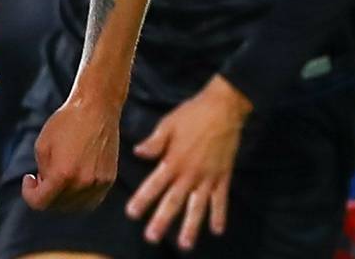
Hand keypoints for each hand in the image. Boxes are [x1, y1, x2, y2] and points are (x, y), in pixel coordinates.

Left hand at [21, 93, 118, 211]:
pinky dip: (79, 197)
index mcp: (63, 174)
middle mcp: (82, 184)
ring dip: (62, 198)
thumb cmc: (67, 123)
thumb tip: (45, 185)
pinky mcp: (109, 180)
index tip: (29, 181)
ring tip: (58, 177)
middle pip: (57, 206)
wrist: (96, 110)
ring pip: (75, 207)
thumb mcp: (42, 145)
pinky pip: (91, 200)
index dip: (29, 194)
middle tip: (41, 177)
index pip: (40, 202)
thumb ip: (42, 171)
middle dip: (45, 194)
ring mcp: (98, 184)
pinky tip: (73, 181)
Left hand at [126, 75, 251, 249]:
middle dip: (162, 220)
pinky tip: (217, 230)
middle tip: (151, 237)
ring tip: (184, 245)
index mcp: (173, 160)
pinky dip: (220, 215)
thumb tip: (137, 152)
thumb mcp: (168, 124)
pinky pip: (221, 200)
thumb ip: (154, 142)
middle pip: (173, 201)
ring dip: (191, 226)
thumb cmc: (192, 114)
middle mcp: (190, 173)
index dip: (142, 199)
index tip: (132, 213)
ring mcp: (208, 177)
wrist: (223, 109)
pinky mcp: (223, 177)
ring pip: (197, 207)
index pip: (154, 184)